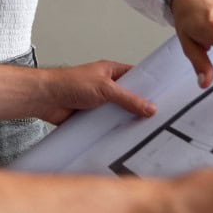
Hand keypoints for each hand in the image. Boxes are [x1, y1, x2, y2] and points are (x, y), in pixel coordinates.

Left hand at [0, 59, 156, 126]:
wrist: (45, 99)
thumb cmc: (70, 83)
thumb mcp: (106, 89)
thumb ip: (128, 99)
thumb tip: (150, 107)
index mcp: (111, 72)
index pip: (137, 77)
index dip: (150, 86)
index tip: (166, 97)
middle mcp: (106, 86)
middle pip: (129, 97)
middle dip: (141, 107)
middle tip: (160, 120)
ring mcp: (99, 102)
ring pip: (119, 113)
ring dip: (126, 121)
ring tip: (147, 133)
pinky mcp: (91, 117)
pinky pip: (107, 125)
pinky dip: (113, 131)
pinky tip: (125, 140)